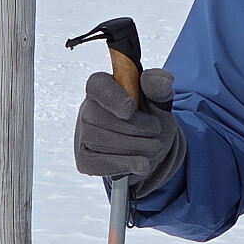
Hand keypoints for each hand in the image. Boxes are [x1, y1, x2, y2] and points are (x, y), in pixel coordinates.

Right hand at [74, 67, 184, 195]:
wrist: (151, 146)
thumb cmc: (152, 116)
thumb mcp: (160, 100)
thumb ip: (158, 86)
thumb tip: (153, 78)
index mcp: (104, 85)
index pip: (98, 85)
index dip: (112, 98)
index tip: (130, 111)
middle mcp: (88, 108)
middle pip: (96, 117)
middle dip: (131, 129)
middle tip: (157, 133)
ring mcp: (83, 134)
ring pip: (97, 142)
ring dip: (131, 148)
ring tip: (155, 148)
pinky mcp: (84, 158)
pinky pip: (96, 163)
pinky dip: (122, 164)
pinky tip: (141, 164)